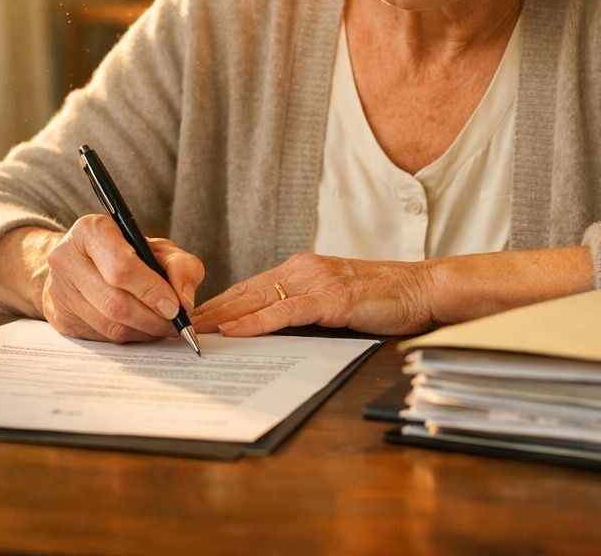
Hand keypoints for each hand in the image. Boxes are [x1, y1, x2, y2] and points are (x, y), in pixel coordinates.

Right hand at [35, 214, 205, 343]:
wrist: (81, 262)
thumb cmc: (125, 252)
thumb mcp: (157, 248)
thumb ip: (180, 265)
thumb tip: (184, 299)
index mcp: (91, 231)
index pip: (122, 268)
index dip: (152, 291)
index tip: (176, 307)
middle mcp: (67, 258)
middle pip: (116, 303)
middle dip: (152, 319)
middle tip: (175, 324)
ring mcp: (59, 290)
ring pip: (109, 325)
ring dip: (142, 331)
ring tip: (161, 326)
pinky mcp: (60, 317)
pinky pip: (101, 337)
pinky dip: (128, 337)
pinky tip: (139, 328)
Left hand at [190, 253, 438, 336]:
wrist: (423, 289)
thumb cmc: (384, 300)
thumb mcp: (335, 303)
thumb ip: (304, 311)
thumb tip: (270, 331)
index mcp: (302, 270)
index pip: (250, 288)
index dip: (219, 304)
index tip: (192, 318)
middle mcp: (303, 270)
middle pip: (245, 291)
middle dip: (210, 309)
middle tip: (177, 324)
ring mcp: (316, 281)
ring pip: (258, 299)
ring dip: (223, 316)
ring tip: (194, 331)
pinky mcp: (331, 297)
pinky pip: (285, 311)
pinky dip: (256, 321)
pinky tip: (235, 331)